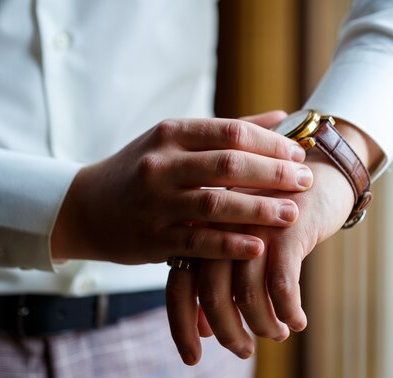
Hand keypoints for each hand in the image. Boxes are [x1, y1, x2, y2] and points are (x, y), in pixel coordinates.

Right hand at [51, 113, 313, 263]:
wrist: (86, 208)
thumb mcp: (173, 142)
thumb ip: (226, 131)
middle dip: (273, 174)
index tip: (297, 155)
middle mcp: (161, 165)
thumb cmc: (139, 171)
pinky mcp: (152, 239)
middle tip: (306, 182)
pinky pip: (197, 242)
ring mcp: (155, 203)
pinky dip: (230, 244)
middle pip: (228, 165)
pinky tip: (259, 246)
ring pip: (215, 205)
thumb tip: (280, 116)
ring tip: (291, 213)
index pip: (230, 133)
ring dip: (258, 210)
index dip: (270, 144)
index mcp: (170, 134)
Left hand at [166, 120, 382, 364]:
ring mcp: (252, 226)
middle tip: (243, 351)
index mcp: (200, 230)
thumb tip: (205, 331)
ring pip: (247, 295)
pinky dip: (288, 312)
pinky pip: (282, 287)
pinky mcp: (286, 229)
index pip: (179, 285)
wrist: (317, 171)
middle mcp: (220, 227)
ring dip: (262, 325)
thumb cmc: (272, 215)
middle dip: (227, 332)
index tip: (192, 359)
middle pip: (211, 294)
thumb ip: (216, 280)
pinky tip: (297, 322)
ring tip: (276, 334)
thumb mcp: (239, 244)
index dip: (181, 326)